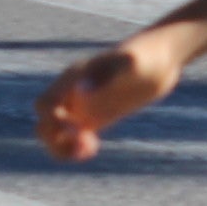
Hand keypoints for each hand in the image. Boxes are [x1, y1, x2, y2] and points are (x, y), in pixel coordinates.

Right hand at [33, 34, 180, 161]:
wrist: (163, 57)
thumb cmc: (147, 57)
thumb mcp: (130, 67)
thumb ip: (106, 79)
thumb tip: (79, 96)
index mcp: (74, 79)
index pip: (44, 105)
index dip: (52, 123)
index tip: (78, 129)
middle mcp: (72, 91)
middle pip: (43, 122)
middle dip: (55, 139)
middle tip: (85, 141)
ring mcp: (83, 104)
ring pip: (54, 132)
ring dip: (62, 147)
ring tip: (88, 148)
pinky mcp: (95, 115)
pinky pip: (72, 136)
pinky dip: (75, 147)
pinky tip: (94, 147)